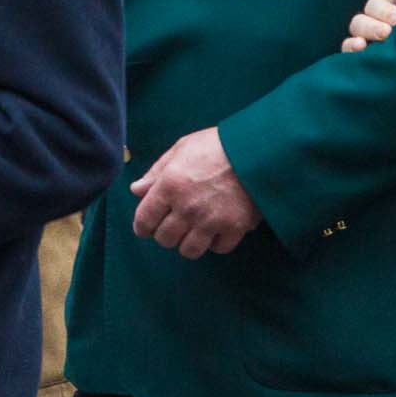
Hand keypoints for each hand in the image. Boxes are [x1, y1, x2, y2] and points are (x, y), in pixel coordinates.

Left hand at [130, 127, 260, 258]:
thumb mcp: (180, 150)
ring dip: (187, 244)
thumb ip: (156, 172)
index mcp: (169, 186)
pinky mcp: (235, 228)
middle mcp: (187, 208)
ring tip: (192, 233)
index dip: (142, 228)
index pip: (145, 220)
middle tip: (171, 227)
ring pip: (189, 250)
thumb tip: (136, 190)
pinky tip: (215, 232)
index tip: (145, 229)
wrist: (259, 150)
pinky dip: (215, 244)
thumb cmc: (216, 145)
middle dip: (164, 235)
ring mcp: (211, 220)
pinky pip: (218, 249)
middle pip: (165, 239)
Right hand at [341, 0, 395, 52]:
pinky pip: (348, 50)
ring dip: (362, 33)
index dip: (384, 9)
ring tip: (371, 42)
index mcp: (395, 11)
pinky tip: (360, 48)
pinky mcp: (367, 60)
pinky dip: (350, 48)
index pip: (377, 4)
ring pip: (354, 32)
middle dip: (372, 24)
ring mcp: (372, 43)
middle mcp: (380, 26)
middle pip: (361, 18)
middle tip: (388, 32)